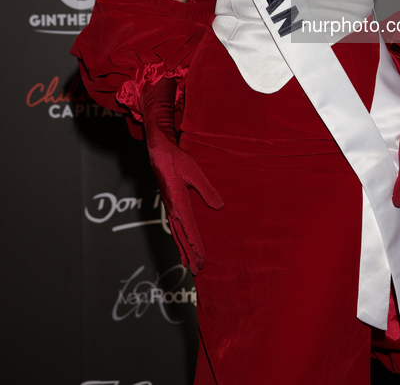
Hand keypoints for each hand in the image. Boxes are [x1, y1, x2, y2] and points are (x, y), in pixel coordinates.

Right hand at [142, 78, 222, 272]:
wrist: (158, 150)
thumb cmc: (176, 160)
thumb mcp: (195, 172)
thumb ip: (207, 190)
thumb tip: (219, 207)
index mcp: (178, 204)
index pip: (190, 231)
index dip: (196, 247)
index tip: (202, 260)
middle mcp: (173, 209)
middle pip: (181, 237)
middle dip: (189, 254)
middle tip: (196, 271)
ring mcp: (169, 206)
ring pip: (176, 233)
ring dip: (182, 248)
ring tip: (187, 263)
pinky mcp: (169, 202)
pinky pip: (174, 225)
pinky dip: (179, 237)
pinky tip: (181, 240)